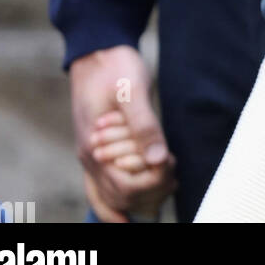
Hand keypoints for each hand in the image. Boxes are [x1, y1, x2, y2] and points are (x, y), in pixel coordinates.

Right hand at [70, 46, 176, 216]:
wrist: (97, 52)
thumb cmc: (115, 67)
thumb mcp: (132, 90)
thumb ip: (144, 125)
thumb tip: (159, 158)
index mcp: (94, 148)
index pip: (125, 188)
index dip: (153, 182)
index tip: (172, 161)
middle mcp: (89, 160)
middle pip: (121, 199)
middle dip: (151, 192)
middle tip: (175, 175)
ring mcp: (91, 158)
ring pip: (112, 199)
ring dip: (140, 198)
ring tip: (167, 184)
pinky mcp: (98, 153)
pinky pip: (103, 191)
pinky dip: (118, 204)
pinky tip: (135, 211)